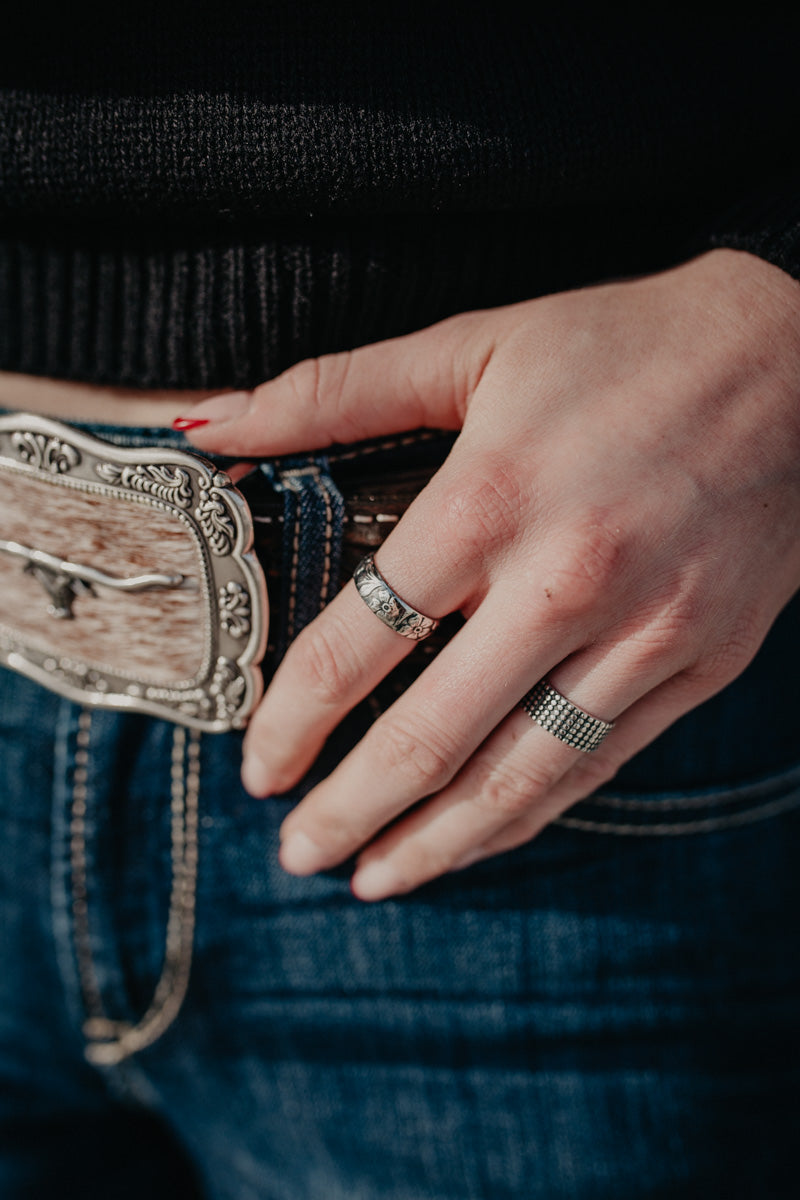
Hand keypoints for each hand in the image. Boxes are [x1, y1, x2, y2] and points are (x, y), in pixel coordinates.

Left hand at [178, 249, 799, 899]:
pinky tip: (477, 838)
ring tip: (375, 878)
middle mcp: (566, 580)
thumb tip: (210, 430)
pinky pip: (598, 763)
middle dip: (349, 809)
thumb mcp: (471, 346)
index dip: (293, 720)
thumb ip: (331, 392)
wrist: (793, 357)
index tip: (260, 765)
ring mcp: (645, 632)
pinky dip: (528, 815)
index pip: (357, 642)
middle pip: (430, 736)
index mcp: (490, 498)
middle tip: (298, 852)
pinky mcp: (702, 663)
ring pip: (519, 777)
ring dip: (434, 842)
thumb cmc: (621, 347)